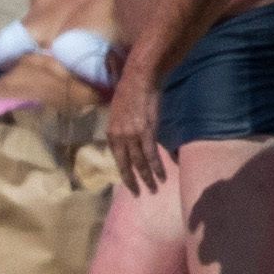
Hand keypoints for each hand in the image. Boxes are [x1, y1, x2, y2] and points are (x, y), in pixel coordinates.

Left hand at [101, 59, 168, 198]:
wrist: (140, 78)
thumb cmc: (129, 91)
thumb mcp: (118, 112)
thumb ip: (121, 127)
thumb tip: (127, 137)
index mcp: (111, 132)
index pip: (117, 158)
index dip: (124, 171)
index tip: (129, 181)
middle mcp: (119, 137)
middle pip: (126, 165)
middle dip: (132, 182)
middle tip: (138, 194)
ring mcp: (132, 135)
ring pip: (140, 163)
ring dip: (148, 178)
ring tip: (154, 189)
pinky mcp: (147, 132)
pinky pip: (152, 155)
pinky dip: (157, 168)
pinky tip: (162, 176)